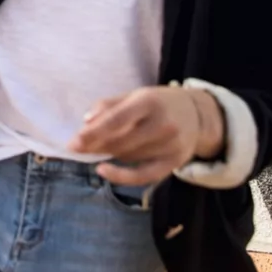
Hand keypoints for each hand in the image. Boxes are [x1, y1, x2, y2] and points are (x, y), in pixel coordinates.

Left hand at [68, 86, 224, 185]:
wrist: (197, 115)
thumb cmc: (157, 103)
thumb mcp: (134, 95)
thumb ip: (108, 105)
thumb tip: (86, 121)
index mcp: (149, 101)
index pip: (116, 120)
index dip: (93, 132)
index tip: (74, 141)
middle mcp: (162, 124)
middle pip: (120, 141)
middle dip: (94, 145)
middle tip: (75, 147)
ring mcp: (170, 145)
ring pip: (128, 155)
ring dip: (106, 154)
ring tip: (94, 149)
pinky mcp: (174, 163)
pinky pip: (144, 175)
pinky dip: (122, 176)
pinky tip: (103, 170)